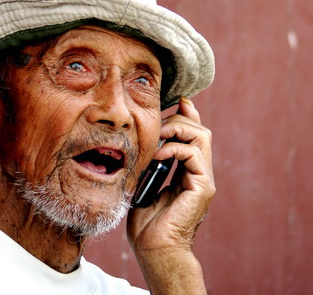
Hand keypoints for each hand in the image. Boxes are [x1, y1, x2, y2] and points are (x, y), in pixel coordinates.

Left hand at [127, 97, 214, 292]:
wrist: (154, 249)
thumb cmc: (146, 221)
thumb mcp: (144, 180)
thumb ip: (150, 160)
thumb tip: (144, 138)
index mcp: (188, 170)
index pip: (194, 133)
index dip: (187, 113)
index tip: (176, 100)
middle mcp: (199, 172)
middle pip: (200, 129)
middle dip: (178, 119)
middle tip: (157, 127)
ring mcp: (203, 179)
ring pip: (201, 135)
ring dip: (176, 130)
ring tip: (158, 139)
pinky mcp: (203, 187)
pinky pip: (193, 153)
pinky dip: (174, 148)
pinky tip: (158, 155)